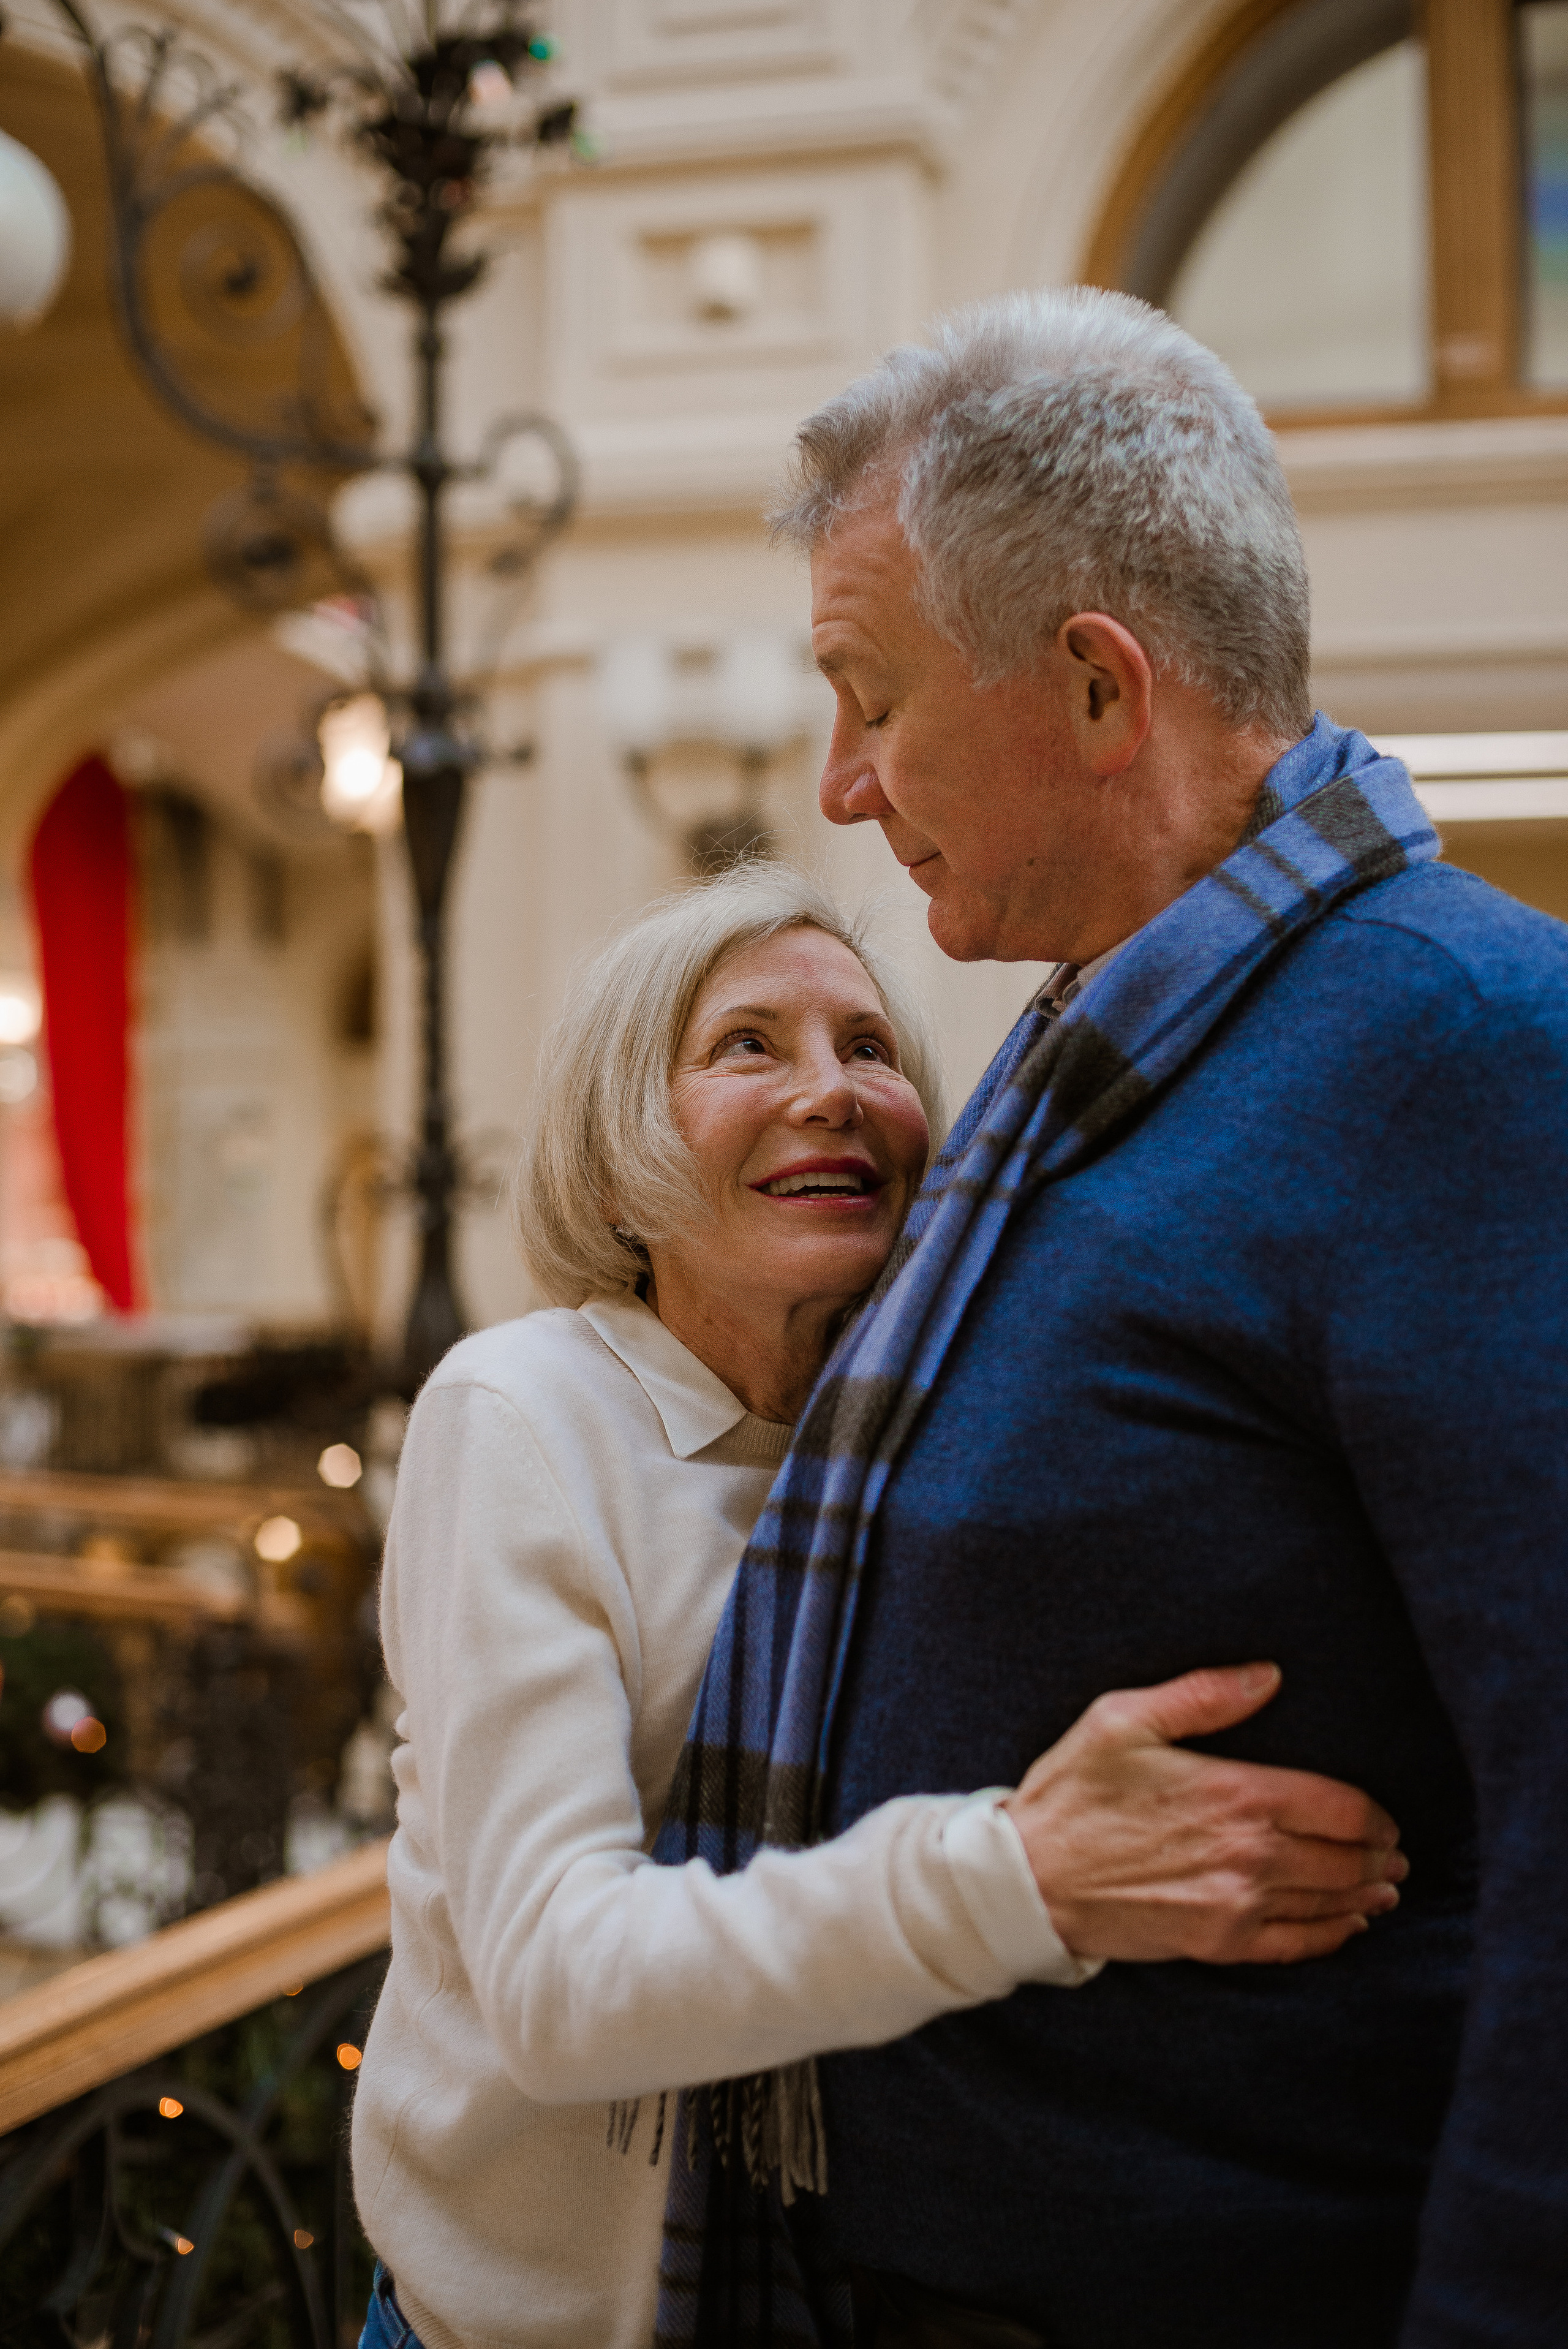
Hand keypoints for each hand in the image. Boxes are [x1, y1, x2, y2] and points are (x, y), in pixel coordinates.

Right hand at [1002, 1662, 1407, 1965]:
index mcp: (1236, 1793)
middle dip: (1379, 1856)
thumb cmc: (1073, 1792)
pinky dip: (1334, 1935)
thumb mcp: (1123, 1720)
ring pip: (1331, 1902)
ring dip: (1368, 1894)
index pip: (1341, 1807)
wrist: (1030, 1879)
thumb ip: (1202, 1695)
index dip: (1375, 1815)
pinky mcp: (1219, 1944)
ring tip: (1386, 1886)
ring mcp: (1237, 1905)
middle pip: (1347, 1859)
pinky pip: (1297, 1945)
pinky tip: (1349, 1924)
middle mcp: (1249, 1854)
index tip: (1384, 1816)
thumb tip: (1268, 1674)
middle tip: (1395, 1853)